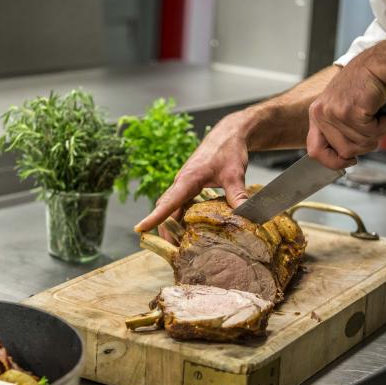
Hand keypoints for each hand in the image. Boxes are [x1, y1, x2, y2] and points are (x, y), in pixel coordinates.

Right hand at [134, 110, 255, 237]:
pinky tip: (189, 229)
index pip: (168, 202)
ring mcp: (185, 185)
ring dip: (171, 224)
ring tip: (178, 245)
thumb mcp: (234, 174)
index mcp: (188, 179)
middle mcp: (182, 183)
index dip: (154, 217)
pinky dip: (181, 218)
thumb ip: (238, 195)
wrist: (228, 134)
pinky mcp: (191, 186)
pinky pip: (180, 205)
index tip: (140, 229)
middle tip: (169, 250)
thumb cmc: (228, 150)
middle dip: (163, 228)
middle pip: (166, 209)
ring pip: (172, 208)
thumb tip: (245, 215)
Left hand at [307, 55, 385, 168]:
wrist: (382, 63)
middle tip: (377, 129)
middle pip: (344, 151)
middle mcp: (321, 113)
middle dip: (366, 145)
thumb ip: (341, 131)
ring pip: (360, 144)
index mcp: (317, 114)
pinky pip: (372, 132)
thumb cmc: (367, 84)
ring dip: (380, 133)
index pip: (314, 150)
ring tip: (384, 115)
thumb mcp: (345, 109)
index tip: (349, 161)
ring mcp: (334, 112)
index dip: (332, 162)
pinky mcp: (350, 110)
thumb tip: (345, 158)